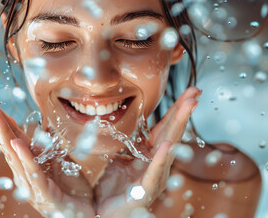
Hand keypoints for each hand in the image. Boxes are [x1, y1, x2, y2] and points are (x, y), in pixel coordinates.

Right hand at [0, 100, 95, 216]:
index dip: (1, 120)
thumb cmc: (70, 188)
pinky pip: (33, 173)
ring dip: (4, 134)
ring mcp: (31, 184)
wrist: (85, 211)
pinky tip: (18, 144)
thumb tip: (43, 126)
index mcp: (29, 162)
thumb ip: (48, 146)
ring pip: (15, 156)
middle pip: (8, 143)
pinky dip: (25, 158)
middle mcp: (25, 172)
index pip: (12, 136)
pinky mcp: (44, 193)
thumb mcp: (59, 161)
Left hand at [96, 86, 200, 217]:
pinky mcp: (145, 191)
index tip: (189, 92)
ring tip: (188, 107)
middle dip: (183, 111)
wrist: (102, 210)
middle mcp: (156, 163)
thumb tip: (123, 116)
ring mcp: (154, 177)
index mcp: (150, 153)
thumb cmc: (113, 185)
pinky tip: (167, 146)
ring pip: (168, 148)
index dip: (176, 109)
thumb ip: (126, 139)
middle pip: (171, 132)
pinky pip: (154, 173)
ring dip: (177, 126)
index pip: (165, 127)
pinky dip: (160, 159)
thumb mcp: (118, 155)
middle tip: (195, 92)